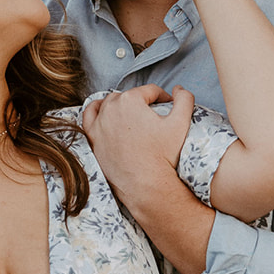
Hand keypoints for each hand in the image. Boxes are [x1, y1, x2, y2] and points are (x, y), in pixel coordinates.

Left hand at [82, 85, 195, 211]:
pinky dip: (97, 111)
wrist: (146, 185)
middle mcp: (111, 108)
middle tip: (153, 116)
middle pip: (129, 96)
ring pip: (109, 103)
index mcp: (131, 100)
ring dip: (120, 105)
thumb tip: (179, 88)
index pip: (150, 90)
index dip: (163, 97)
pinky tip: (106, 115)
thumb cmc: (164, 156)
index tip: (168, 106)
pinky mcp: (92, 138)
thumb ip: (185, 99)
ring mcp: (98, 123)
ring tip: (133, 115)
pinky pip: (89, 116)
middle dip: (142, 102)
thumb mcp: (181, 124)